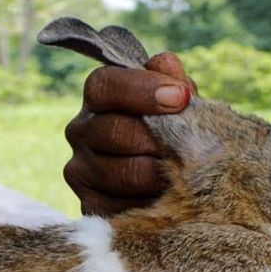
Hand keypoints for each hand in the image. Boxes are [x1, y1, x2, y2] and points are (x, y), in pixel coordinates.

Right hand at [64, 53, 193, 215]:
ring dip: (160, 175)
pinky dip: (152, 204)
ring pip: (121, 172)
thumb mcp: (179, 104)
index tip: (181, 97)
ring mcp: (80, 170)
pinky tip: (170, 199)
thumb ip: (174, 81)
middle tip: (190, 147)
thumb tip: (166, 64)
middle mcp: (79, 131)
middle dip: (159, 140)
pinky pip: (121, 206)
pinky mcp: (89, 205)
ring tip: (186, 175)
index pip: (106, 85)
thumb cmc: (174, 132)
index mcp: (98, 98)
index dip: (143, 90)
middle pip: (114, 131)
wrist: (171, 182)